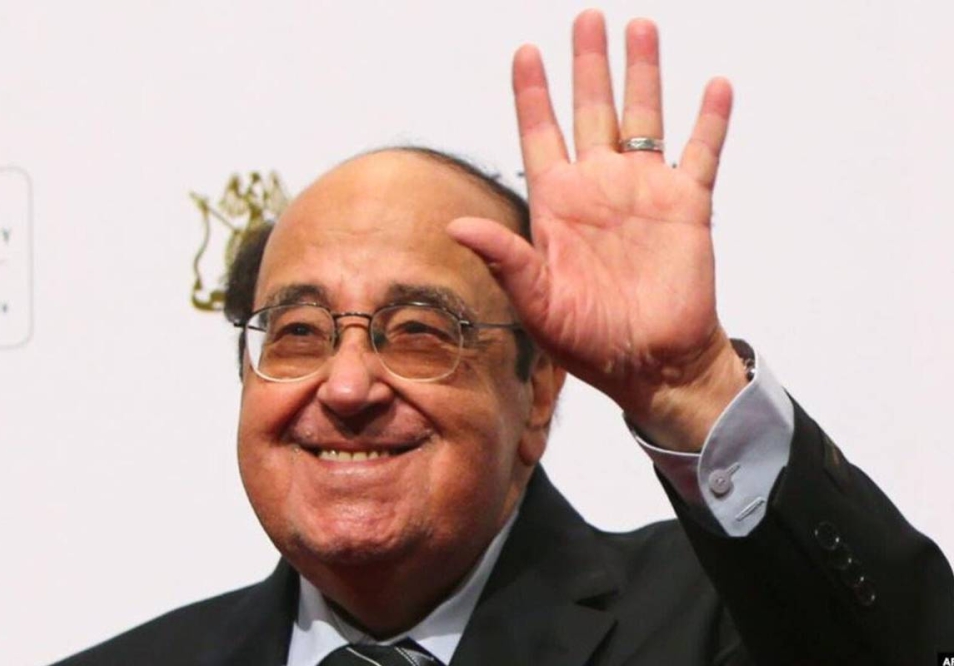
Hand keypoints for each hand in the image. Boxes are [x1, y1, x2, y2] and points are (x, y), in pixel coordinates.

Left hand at [447, 11, 745, 450]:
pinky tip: (715, 86)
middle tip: (587, 18)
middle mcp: (599, 189)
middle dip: (588, 64)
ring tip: (640, 28)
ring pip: (643, 118)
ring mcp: (644, 193)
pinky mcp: (688, 207)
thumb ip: (505, 259)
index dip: (532, 94)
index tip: (524, 52)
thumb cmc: (589, 342)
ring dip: (642, 74)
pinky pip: (701, 153)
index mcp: (557, 206)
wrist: (651, 365)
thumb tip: (457, 226)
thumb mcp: (538, 304)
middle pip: (591, 110)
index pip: (539, 135)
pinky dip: (709, 120)